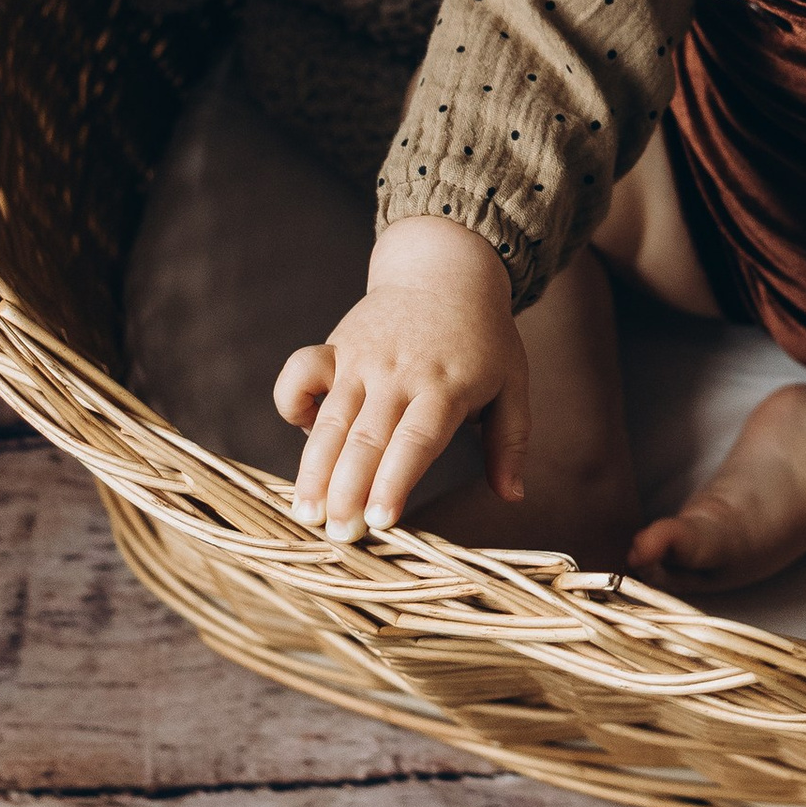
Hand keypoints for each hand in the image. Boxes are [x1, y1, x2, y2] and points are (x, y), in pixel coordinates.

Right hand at [272, 214, 526, 542]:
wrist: (445, 270)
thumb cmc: (483, 338)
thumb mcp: (512, 383)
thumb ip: (511, 441)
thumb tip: (514, 497)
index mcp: (446, 386)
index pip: (416, 441)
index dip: (395, 481)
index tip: (381, 521)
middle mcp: (399, 374)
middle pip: (367, 438)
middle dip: (348, 490)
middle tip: (337, 536)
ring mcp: (362, 359)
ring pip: (331, 419)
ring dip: (313, 468)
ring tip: (305, 513)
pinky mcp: (336, 347)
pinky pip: (301, 372)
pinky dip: (291, 400)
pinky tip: (299, 431)